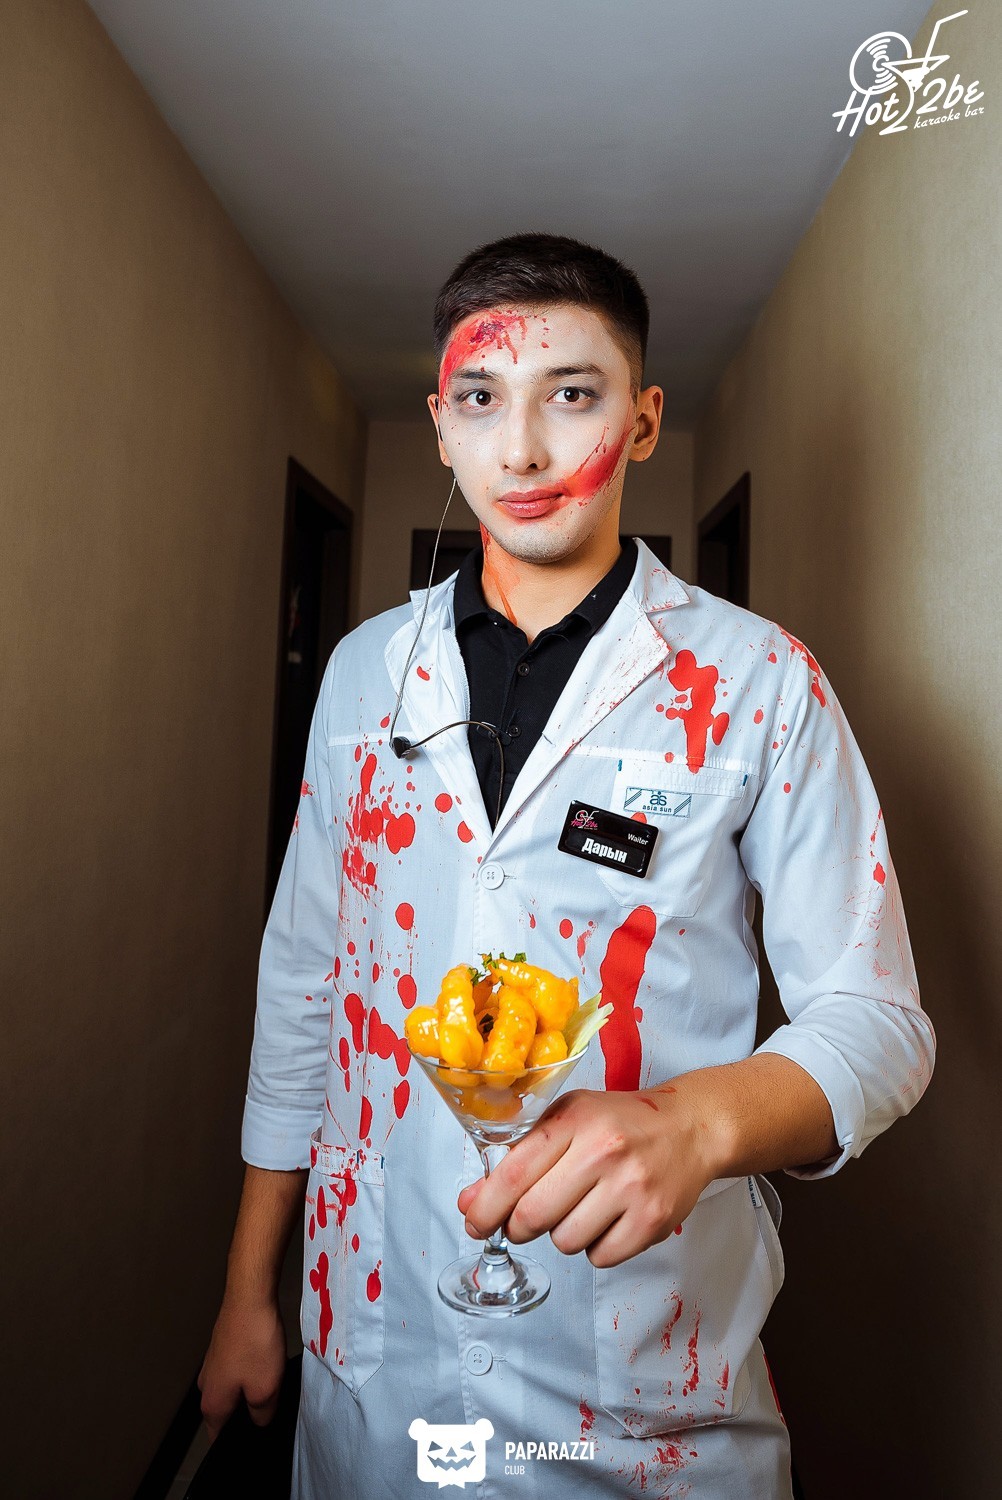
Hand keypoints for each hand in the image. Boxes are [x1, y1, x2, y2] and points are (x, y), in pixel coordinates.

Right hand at [197, 1293, 287, 1442]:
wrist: (249, 1298)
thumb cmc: (254, 1344)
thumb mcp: (265, 1389)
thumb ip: (262, 1415)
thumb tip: (259, 1422)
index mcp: (212, 1403)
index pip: (217, 1438)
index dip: (235, 1444)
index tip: (252, 1442)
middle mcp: (205, 1385)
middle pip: (226, 1412)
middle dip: (246, 1414)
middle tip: (270, 1408)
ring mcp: (212, 1364)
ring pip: (232, 1389)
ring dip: (250, 1388)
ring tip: (270, 1380)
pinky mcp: (222, 1347)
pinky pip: (236, 1369)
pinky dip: (250, 1370)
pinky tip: (266, 1361)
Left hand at [457, 1085, 721, 1267]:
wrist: (691, 1128)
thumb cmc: (621, 1123)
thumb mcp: (568, 1119)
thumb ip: (519, 1156)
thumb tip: (470, 1202)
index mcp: (574, 1119)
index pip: (513, 1173)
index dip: (484, 1207)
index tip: (474, 1222)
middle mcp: (602, 1150)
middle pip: (533, 1215)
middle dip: (519, 1226)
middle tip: (526, 1219)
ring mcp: (631, 1187)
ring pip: (565, 1241)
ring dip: (563, 1233)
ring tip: (583, 1207)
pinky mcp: (653, 1220)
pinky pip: (600, 1257)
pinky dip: (596, 1246)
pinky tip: (609, 1218)